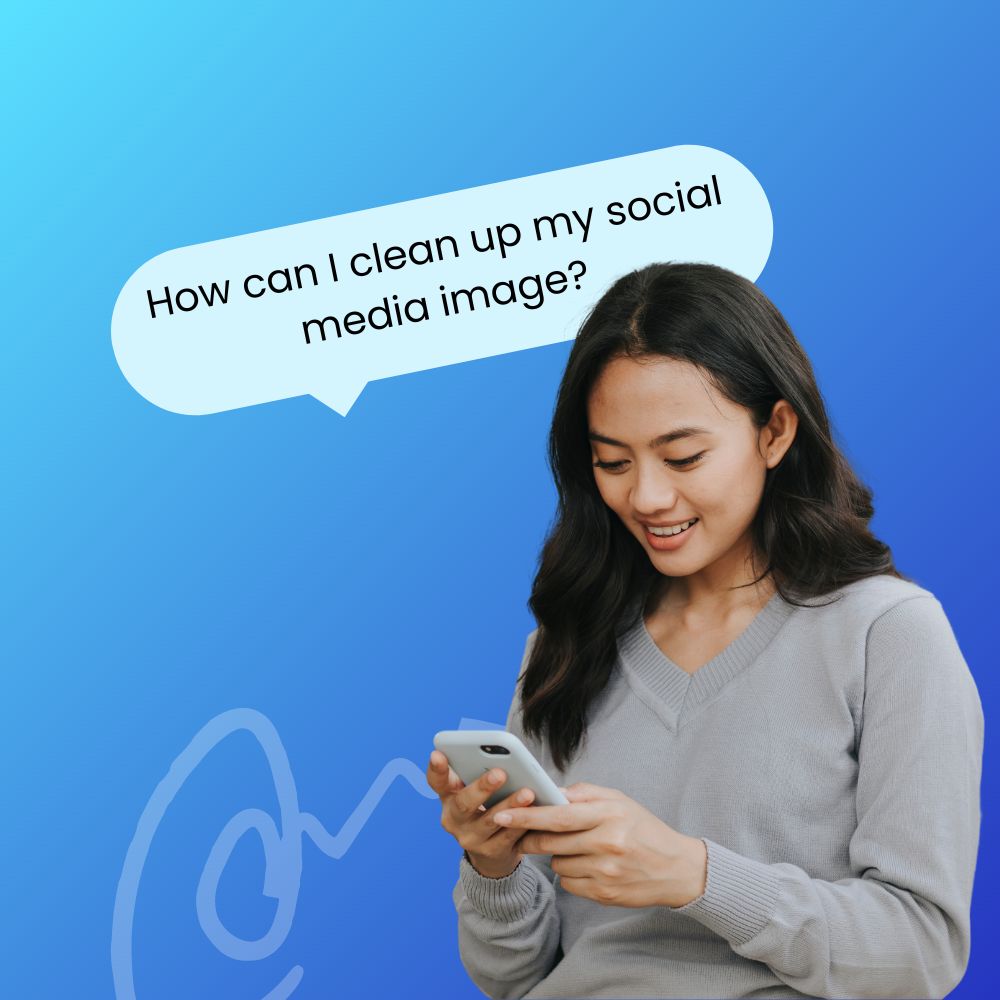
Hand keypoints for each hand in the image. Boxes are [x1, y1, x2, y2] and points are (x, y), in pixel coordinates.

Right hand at [427, 749, 536, 877]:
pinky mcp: (491, 852)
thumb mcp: (474, 791)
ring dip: (510, 805)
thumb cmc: (484, 807)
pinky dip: (522, 823)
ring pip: (491, 821)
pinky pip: (509, 836)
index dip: (436, 769)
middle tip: (500, 773)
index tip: (437, 754)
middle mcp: (454, 819)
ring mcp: (471, 839)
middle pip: (464, 803)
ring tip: (527, 793)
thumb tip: (501, 755)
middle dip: (482, 787)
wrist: (491, 851)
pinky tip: (535, 813)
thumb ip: (478, 773)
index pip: (437, 782)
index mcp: (448, 797)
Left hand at [493, 782, 706, 907]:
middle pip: (551, 842)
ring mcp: (605, 871)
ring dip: (556, 856)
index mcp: (609, 815)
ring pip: (557, 863)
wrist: (676, 869)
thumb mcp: (619, 801)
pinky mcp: (604, 894)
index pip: (558, 815)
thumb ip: (584, 793)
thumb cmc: (644, 829)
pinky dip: (570, 873)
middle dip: (530, 838)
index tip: (502, 813)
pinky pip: (568, 883)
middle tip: (523, 834)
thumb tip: (550, 791)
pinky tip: (586, 865)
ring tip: (576, 848)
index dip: (526, 815)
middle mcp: (607, 843)